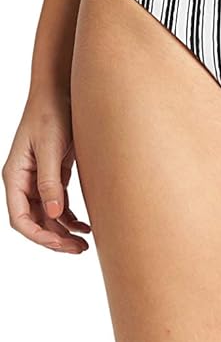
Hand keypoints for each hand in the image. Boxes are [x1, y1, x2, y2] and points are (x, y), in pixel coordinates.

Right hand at [2, 87, 90, 253]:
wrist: (61, 91)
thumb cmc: (51, 113)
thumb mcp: (51, 148)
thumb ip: (51, 182)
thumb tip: (55, 215)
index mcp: (15, 176)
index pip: (20, 219)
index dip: (39, 236)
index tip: (61, 244)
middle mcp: (23, 181)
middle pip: (35, 223)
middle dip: (54, 239)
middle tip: (79, 250)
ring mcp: (38, 180)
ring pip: (48, 217)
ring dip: (63, 232)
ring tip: (84, 244)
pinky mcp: (53, 176)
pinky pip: (58, 206)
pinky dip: (70, 219)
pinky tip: (84, 227)